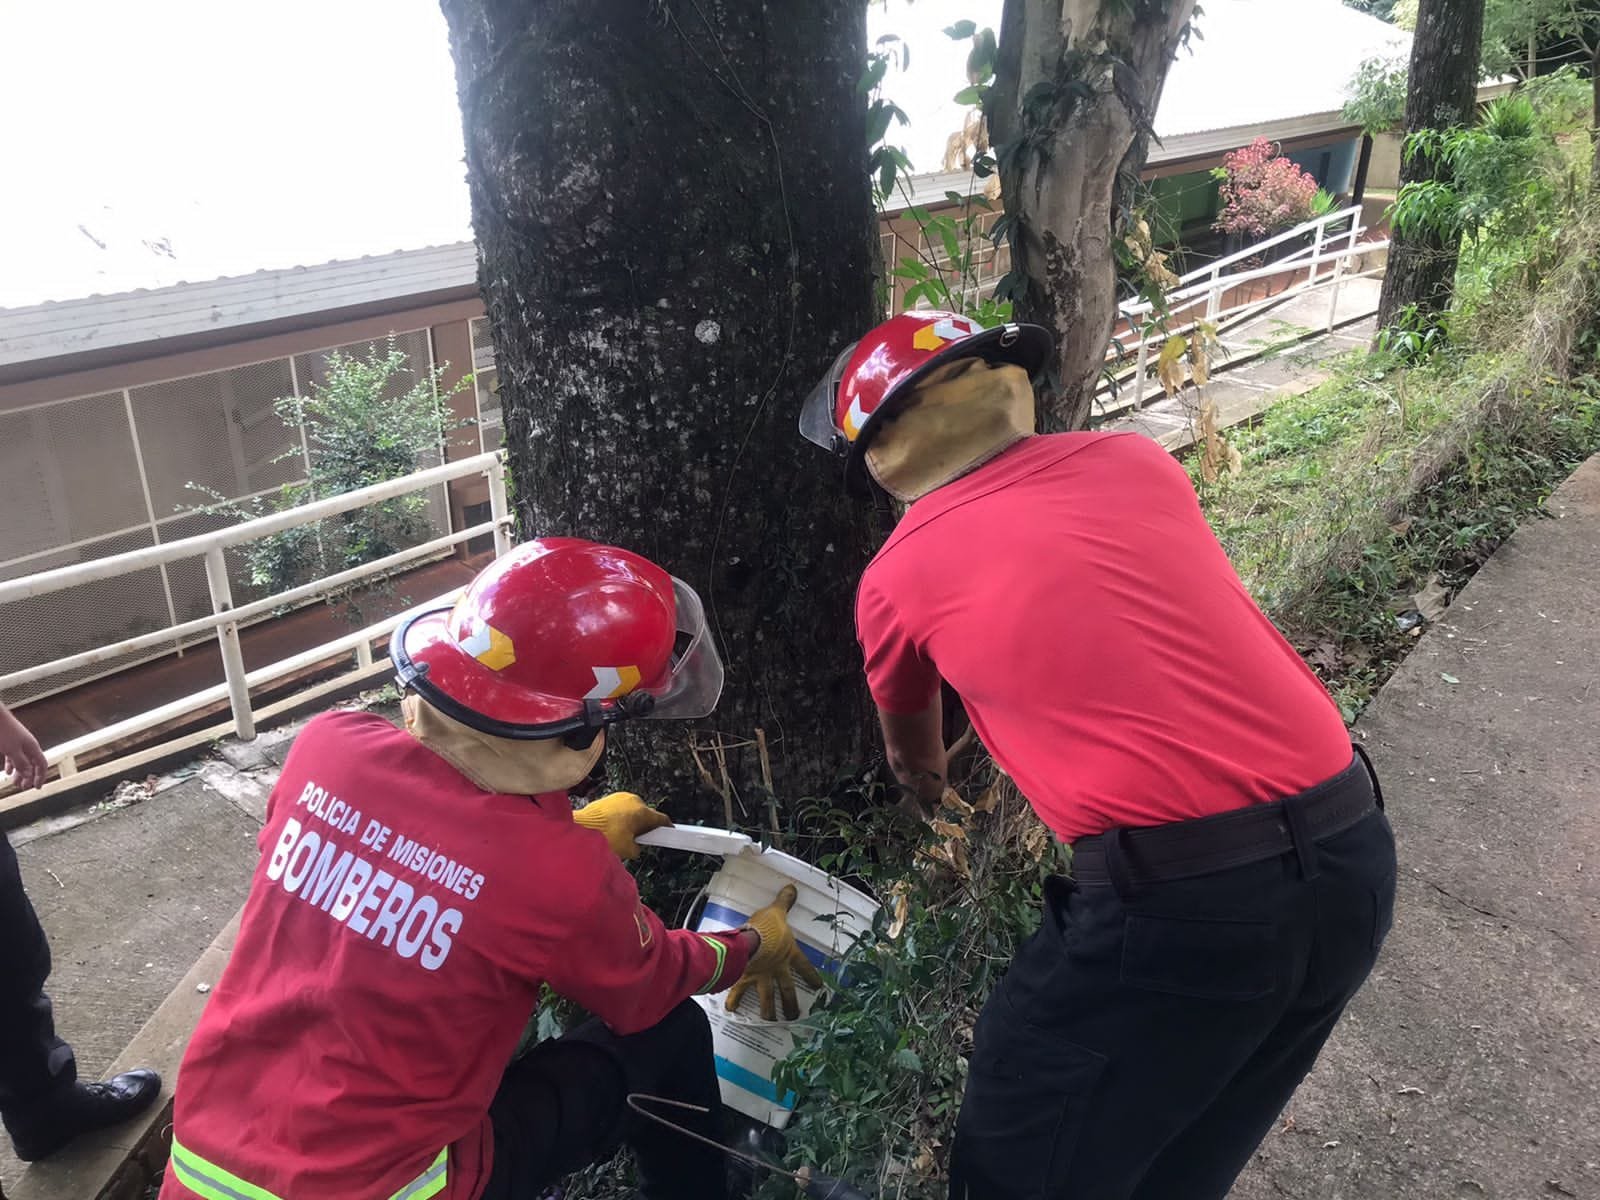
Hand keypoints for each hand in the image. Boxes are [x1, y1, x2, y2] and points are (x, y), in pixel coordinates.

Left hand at [0, 705, 47, 790]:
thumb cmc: (3, 730)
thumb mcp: (12, 750)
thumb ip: (21, 763)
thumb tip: (28, 774)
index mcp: (32, 747)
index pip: (42, 764)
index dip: (40, 776)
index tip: (36, 787)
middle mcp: (27, 745)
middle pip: (32, 764)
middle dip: (28, 776)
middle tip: (23, 787)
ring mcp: (18, 743)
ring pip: (22, 761)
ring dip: (19, 772)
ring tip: (14, 781)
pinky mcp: (9, 743)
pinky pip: (13, 757)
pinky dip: (11, 765)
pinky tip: (7, 771)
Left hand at [572, 792, 671, 859]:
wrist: (582, 828)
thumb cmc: (604, 837)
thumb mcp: (627, 850)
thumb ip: (637, 848)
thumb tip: (636, 847)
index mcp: (642, 812)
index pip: (661, 819)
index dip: (666, 828)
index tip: (669, 831)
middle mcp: (634, 801)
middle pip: (646, 814)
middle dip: (643, 826)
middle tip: (637, 839)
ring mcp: (621, 797)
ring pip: (632, 810)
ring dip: (630, 821)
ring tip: (620, 835)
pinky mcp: (609, 797)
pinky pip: (620, 808)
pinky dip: (619, 817)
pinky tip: (611, 828)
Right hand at [725, 884, 824, 1020]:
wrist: (751, 940)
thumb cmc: (766, 926)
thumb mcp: (777, 912)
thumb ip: (785, 902)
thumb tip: (792, 888)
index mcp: (788, 954)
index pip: (805, 967)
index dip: (813, 976)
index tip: (820, 988)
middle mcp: (777, 969)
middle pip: (787, 991)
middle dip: (791, 1004)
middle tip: (793, 1017)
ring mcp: (762, 976)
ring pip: (767, 998)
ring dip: (768, 1011)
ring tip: (769, 1020)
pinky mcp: (744, 978)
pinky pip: (738, 992)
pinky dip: (733, 1000)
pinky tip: (730, 1011)